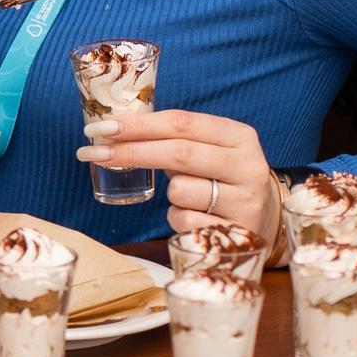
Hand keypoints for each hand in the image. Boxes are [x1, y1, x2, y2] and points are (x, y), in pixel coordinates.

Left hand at [77, 110, 281, 243]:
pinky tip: (197, 218)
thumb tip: (114, 131)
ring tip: (188, 197)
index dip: (138, 124)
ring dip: (168, 194)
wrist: (264, 225)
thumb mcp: (208, 153)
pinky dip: (178, 218)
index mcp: (240, 136)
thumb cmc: (221, 182)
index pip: (182, 122)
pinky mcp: (237, 233)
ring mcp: (246, 201)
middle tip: (92, 152)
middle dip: (130, 151)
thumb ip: (174, 139)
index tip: (100, 126)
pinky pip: (183, 220)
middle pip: (178, 152)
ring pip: (179, 191)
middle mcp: (248, 166)